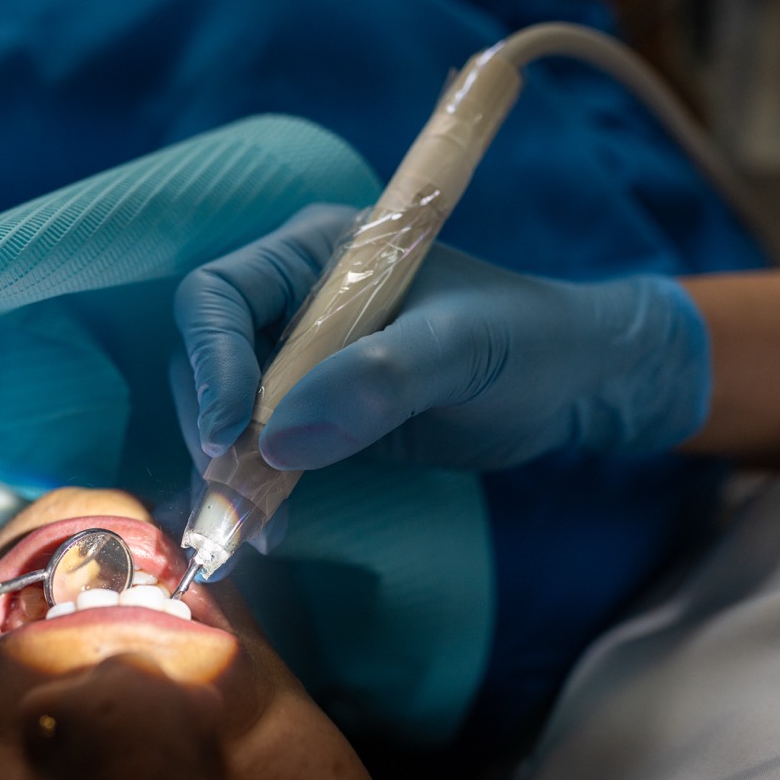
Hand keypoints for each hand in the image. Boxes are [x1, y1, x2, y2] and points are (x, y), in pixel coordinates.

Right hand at [173, 203, 710, 472]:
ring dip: (227, 468)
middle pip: (206, 359)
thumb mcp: (463, 347)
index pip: (217, 295)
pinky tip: (272, 525)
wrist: (572, 383)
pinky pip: (261, 449)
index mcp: (315, 254)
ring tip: (250, 523)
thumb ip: (380, 378)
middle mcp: (293, 302)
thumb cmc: (526, 341)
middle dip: (211, 426)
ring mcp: (301, 361)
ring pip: (223, 411)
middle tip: (235, 495)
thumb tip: (279, 439)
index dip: (211, 360)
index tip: (233, 430)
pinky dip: (256, 488)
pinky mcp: (315, 414)